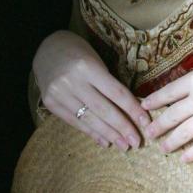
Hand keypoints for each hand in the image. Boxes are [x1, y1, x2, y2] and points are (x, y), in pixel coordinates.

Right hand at [32, 30, 151, 150]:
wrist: (46, 48)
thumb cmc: (79, 52)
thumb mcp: (96, 60)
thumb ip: (109, 83)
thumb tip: (129, 110)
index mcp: (88, 67)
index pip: (116, 92)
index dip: (132, 109)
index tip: (145, 122)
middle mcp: (73, 81)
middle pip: (103, 109)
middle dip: (122, 127)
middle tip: (136, 142)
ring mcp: (59, 93)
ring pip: (89, 119)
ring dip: (109, 134)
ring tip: (123, 145)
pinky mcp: (50, 103)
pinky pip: (74, 122)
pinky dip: (91, 132)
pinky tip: (104, 141)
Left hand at [140, 60, 192, 162]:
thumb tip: (178, 98)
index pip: (167, 92)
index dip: (153, 102)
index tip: (143, 108)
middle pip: (170, 116)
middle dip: (157, 127)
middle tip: (148, 134)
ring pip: (182, 134)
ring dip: (170, 143)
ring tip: (164, 148)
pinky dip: (190, 155)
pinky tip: (185, 159)